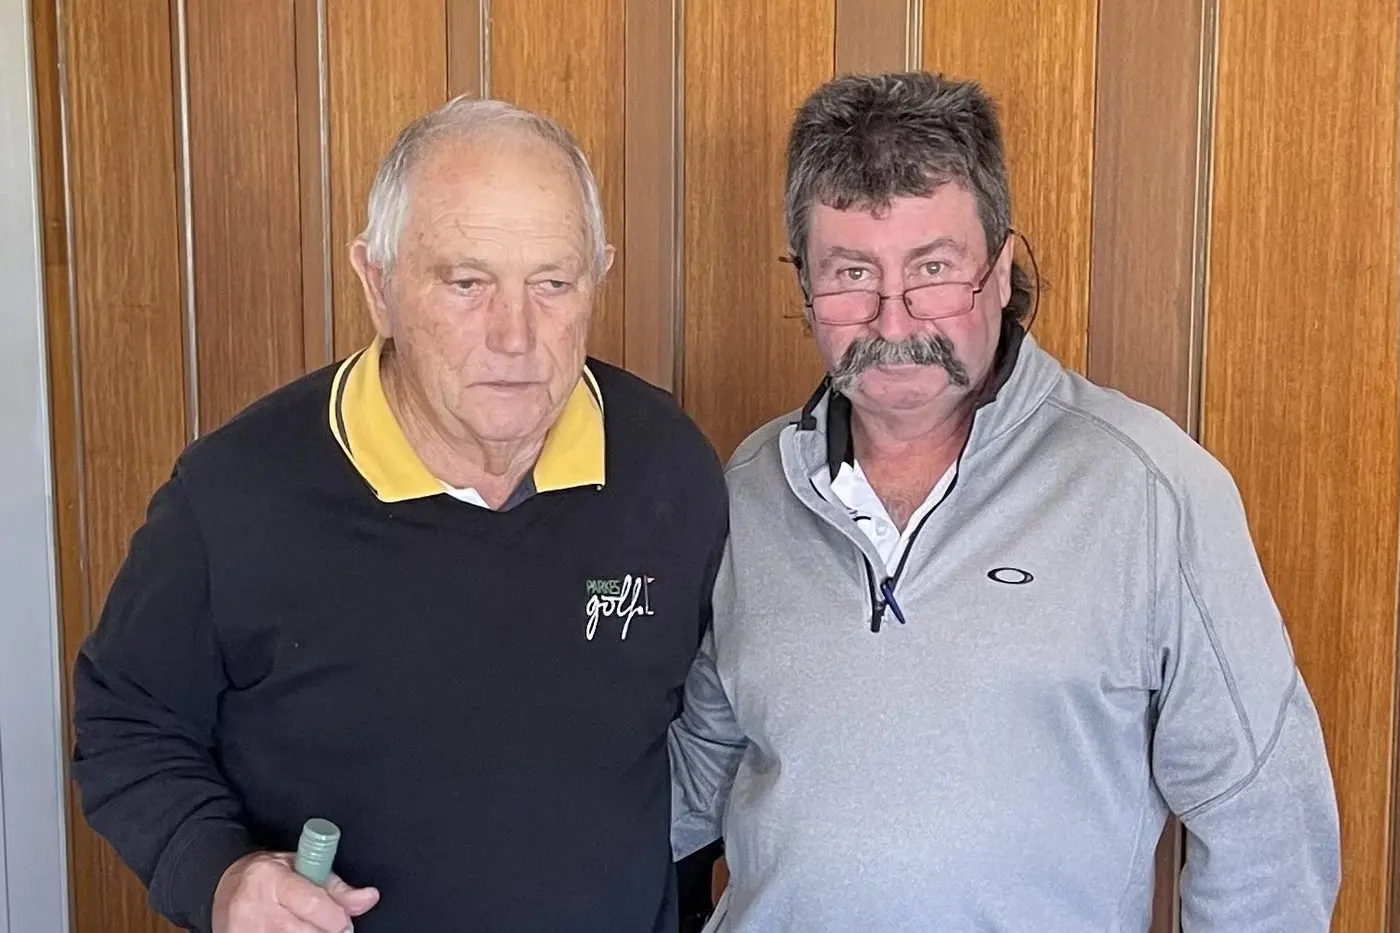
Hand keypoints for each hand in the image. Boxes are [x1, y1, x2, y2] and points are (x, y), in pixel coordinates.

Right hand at [212, 851, 378, 932]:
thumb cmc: (270, 876)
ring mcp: (245, 931)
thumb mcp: (303, 869)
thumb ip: (337, 888)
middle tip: (332, 928)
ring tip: (311, 928)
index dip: (336, 918)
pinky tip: (295, 932)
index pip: (312, 903)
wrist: (225, 888)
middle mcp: (256, 907)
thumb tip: (370, 898)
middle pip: (305, 932)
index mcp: (273, 879)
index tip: (345, 923)